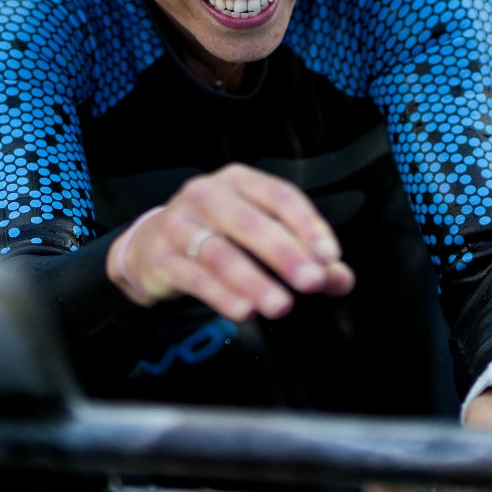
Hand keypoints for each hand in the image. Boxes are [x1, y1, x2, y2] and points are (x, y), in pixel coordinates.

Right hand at [105, 162, 354, 320]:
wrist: (151, 245)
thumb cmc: (216, 234)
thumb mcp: (258, 234)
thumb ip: (302, 255)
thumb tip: (341, 278)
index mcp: (238, 180)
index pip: (279, 196)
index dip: (307, 225)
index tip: (329, 256)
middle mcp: (207, 194)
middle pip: (250, 222)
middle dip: (284, 253)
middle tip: (312, 282)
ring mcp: (179, 222)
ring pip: (220, 251)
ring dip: (253, 280)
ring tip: (280, 305)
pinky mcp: (161, 255)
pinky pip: (193, 276)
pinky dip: (220, 295)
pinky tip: (243, 311)